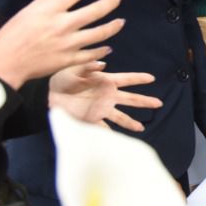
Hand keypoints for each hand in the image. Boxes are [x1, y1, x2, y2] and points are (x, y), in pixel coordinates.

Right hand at [0, 0, 125, 89]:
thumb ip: (44, 2)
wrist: (6, 62)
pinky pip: (91, 54)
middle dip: (109, 3)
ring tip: (121, 22)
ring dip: (113, 27)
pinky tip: (108, 47)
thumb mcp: (25, 13)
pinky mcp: (69, 59)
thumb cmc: (12, 35)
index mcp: (49, 11)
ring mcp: (68, 43)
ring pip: (99, 33)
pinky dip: (101, 51)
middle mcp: (62, 25)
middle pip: (94, 12)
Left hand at [48, 61, 162, 132]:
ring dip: (130, 122)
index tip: (152, 78)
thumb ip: (89, 66)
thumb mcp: (74, 69)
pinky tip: (115, 141)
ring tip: (141, 128)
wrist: (47, 95)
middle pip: (130, 99)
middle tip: (159, 103)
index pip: (126, 79)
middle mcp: (106, 96)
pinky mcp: (91, 119)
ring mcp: (100, 109)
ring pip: (120, 117)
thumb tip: (103, 65)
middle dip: (144, 101)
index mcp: (105, 82)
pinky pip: (102, 128)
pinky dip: (109, 134)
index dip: (139, 78)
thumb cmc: (61, 78)